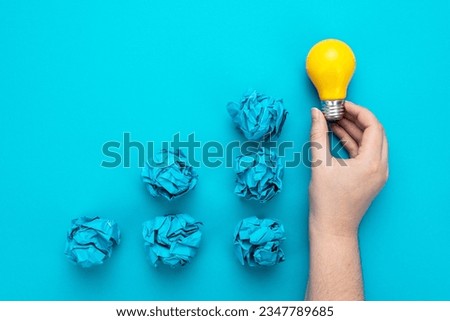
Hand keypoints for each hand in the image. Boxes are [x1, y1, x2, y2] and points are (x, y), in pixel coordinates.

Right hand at [309, 101, 388, 236]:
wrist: (333, 228)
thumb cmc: (327, 201)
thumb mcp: (320, 165)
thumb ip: (318, 135)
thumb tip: (316, 114)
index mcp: (371, 162)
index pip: (373, 126)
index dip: (358, 111)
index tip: (341, 105)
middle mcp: (380, 167)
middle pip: (375, 132)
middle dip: (356, 119)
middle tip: (337, 112)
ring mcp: (378, 174)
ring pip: (371, 143)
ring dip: (354, 130)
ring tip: (334, 121)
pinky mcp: (372, 178)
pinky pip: (367, 154)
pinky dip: (354, 143)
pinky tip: (337, 136)